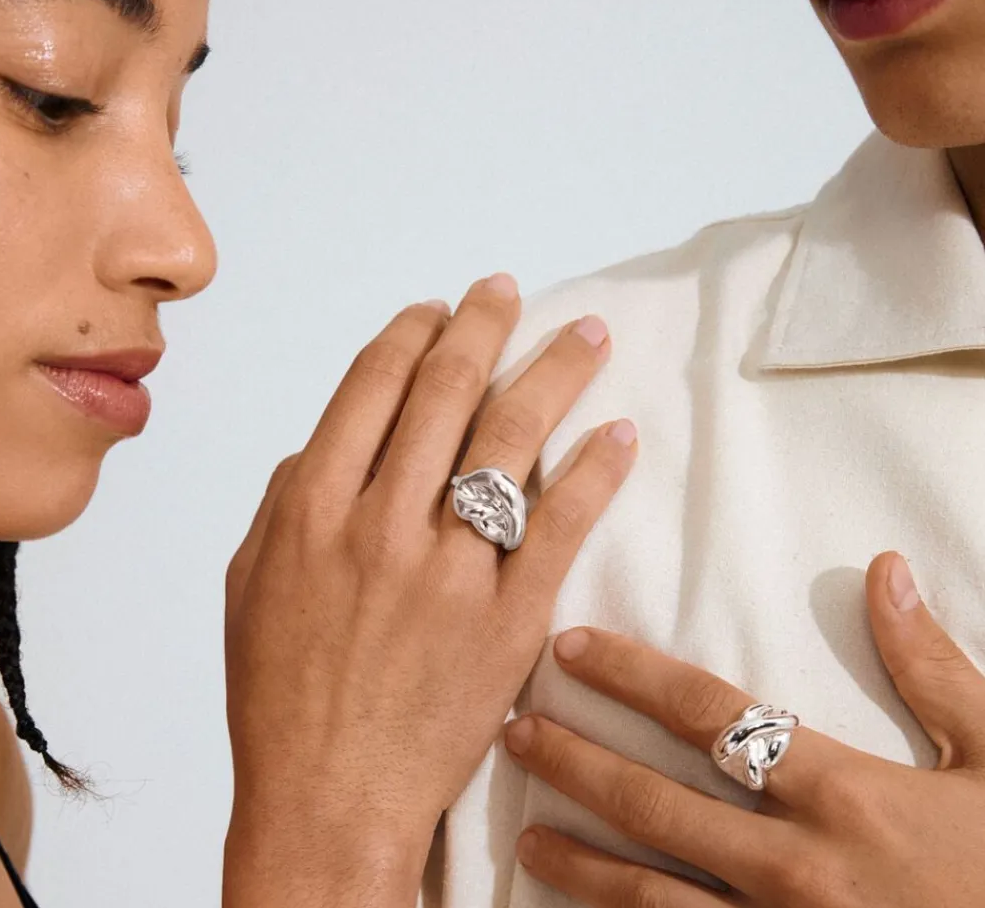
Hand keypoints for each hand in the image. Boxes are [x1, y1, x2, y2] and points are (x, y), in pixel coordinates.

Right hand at [221, 275, 637, 905]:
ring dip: (555, 373)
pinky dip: (596, 469)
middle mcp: (381, 522)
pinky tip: (619, 430)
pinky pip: (562, 524)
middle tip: (508, 293)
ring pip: (511, 440)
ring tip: (588, 333)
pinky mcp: (509, 617)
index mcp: (312, 507)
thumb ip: (287, 499)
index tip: (438, 311)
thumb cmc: (282, 696)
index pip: (371, 385)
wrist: (329, 798)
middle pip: (445, 390)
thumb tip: (333, 439)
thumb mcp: (250, 584)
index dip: (411, 333)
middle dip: (482, 326)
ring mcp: (449, 569)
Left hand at [503, 551, 984, 906]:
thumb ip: (932, 668)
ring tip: (526, 835)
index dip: (630, 674)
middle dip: (577, 762)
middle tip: (514, 731)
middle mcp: (795, 863)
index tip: (570, 646)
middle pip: (656, 801)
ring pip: (653, 896)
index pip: (707, 711)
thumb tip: (887, 570)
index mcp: (841, 790)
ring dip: (582, 862)